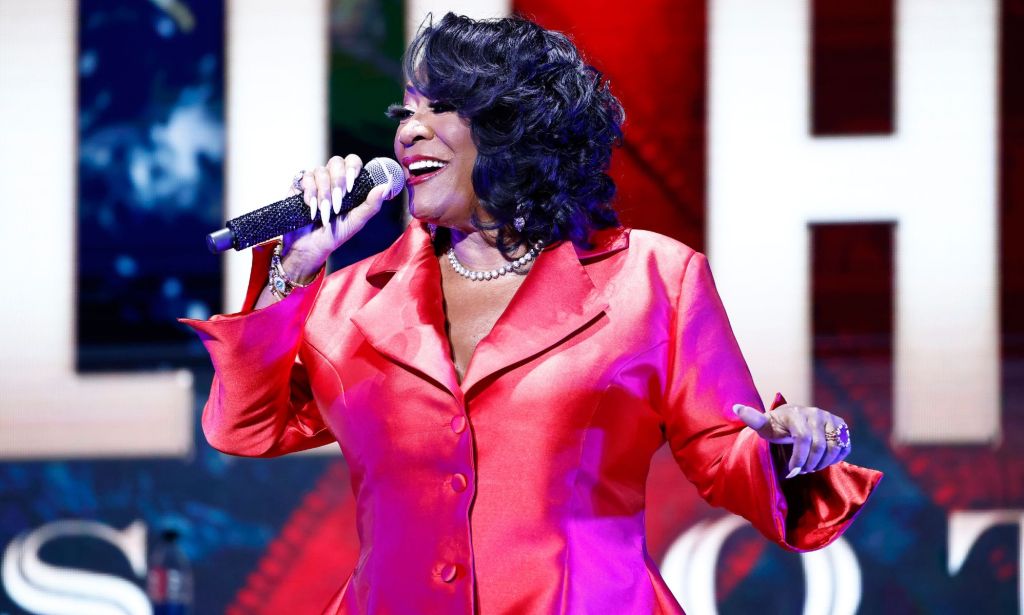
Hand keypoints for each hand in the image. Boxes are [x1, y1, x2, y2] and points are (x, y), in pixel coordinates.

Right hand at [281, 155, 389, 281]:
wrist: (310, 248)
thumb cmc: (335, 235)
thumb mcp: (356, 222)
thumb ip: (371, 204)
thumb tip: (386, 186)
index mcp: (348, 184)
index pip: (352, 161)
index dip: (352, 168)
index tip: (351, 185)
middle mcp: (332, 179)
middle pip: (336, 161)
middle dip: (337, 181)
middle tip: (337, 203)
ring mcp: (315, 181)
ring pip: (320, 171)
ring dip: (323, 193)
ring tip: (324, 212)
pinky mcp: (299, 186)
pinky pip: (304, 178)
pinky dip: (309, 194)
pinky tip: (311, 209)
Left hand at [732, 403, 851, 479]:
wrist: (793, 420)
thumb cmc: (776, 427)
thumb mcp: (764, 426)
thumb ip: (753, 419)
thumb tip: (736, 407)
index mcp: (796, 413)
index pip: (803, 439)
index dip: (799, 459)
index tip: (792, 471)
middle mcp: (816, 413)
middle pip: (819, 446)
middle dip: (809, 464)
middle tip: (800, 471)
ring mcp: (831, 418)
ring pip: (834, 448)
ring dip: (822, 463)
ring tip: (809, 467)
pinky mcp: (841, 426)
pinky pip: (844, 447)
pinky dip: (834, 459)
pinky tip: (821, 461)